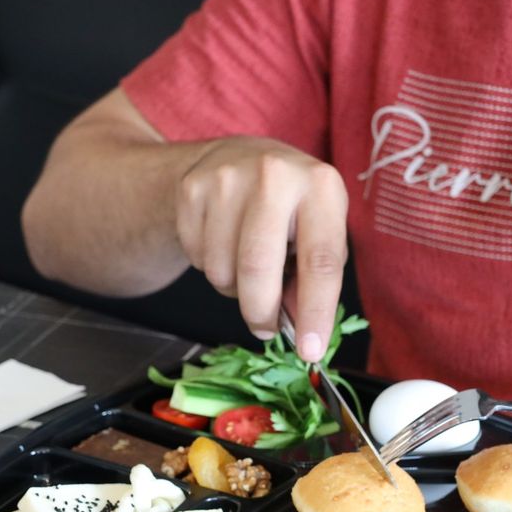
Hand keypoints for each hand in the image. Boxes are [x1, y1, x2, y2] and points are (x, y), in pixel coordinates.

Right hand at [176, 136, 347, 360]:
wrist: (235, 158)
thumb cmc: (289, 206)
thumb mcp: (317, 230)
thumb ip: (314, 278)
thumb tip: (301, 330)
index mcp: (320, 186)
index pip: (319, 261)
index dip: (315, 312)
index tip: (310, 352)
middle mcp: (274, 175)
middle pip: (258, 268)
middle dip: (261, 312)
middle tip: (266, 328)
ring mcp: (227, 178)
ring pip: (222, 269)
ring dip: (234, 288)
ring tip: (246, 267)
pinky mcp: (191, 189)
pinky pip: (197, 258)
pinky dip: (210, 267)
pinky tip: (223, 244)